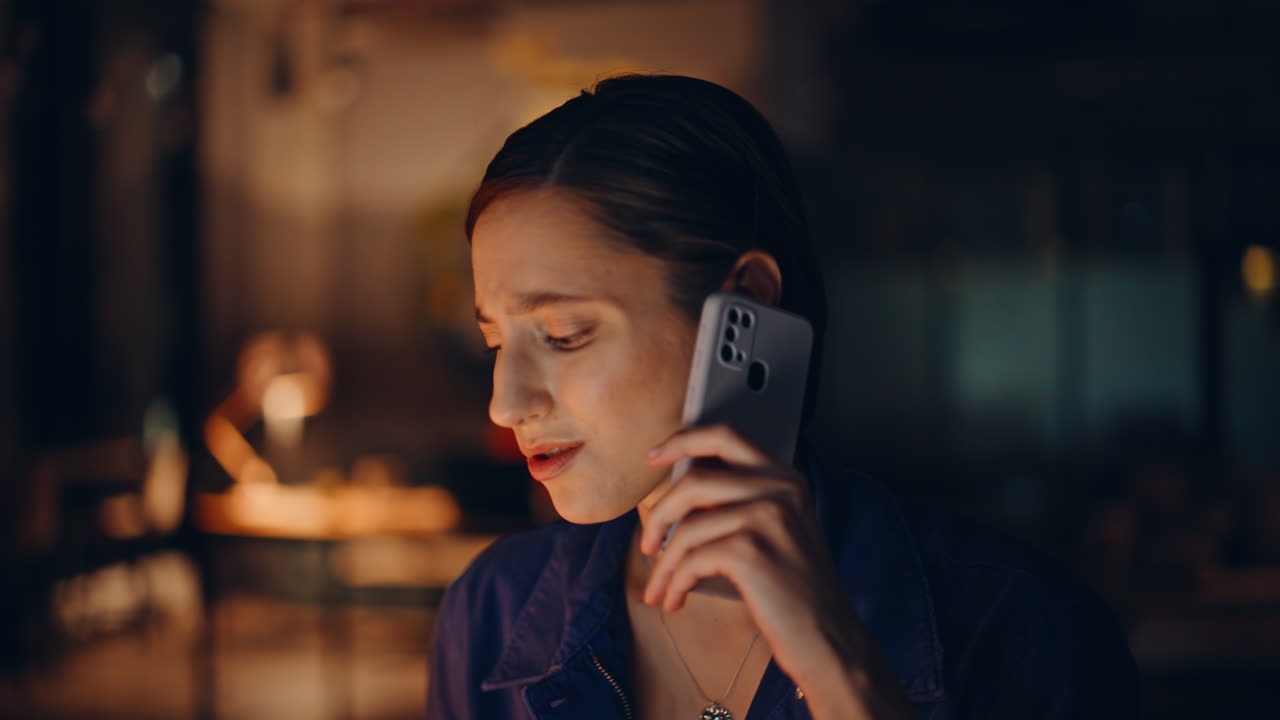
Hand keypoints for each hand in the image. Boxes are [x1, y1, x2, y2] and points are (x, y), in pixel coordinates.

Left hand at [641, 424, 918, 719]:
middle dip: (659, 515)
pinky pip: (691, 559)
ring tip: (659, 590)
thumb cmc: (792, 592)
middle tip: (647, 546)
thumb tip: (673, 496)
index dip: (683, 441)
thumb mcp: (775, 532)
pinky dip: (675, 583)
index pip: (726, 436)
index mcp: (786, 478)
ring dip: (664, 564)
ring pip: (687, 527)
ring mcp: (768, 517)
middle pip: (694, 481)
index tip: (653, 457)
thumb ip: (737, 504)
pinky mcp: (751, 551)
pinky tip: (676, 601)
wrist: (828, 639)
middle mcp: (781, 489)